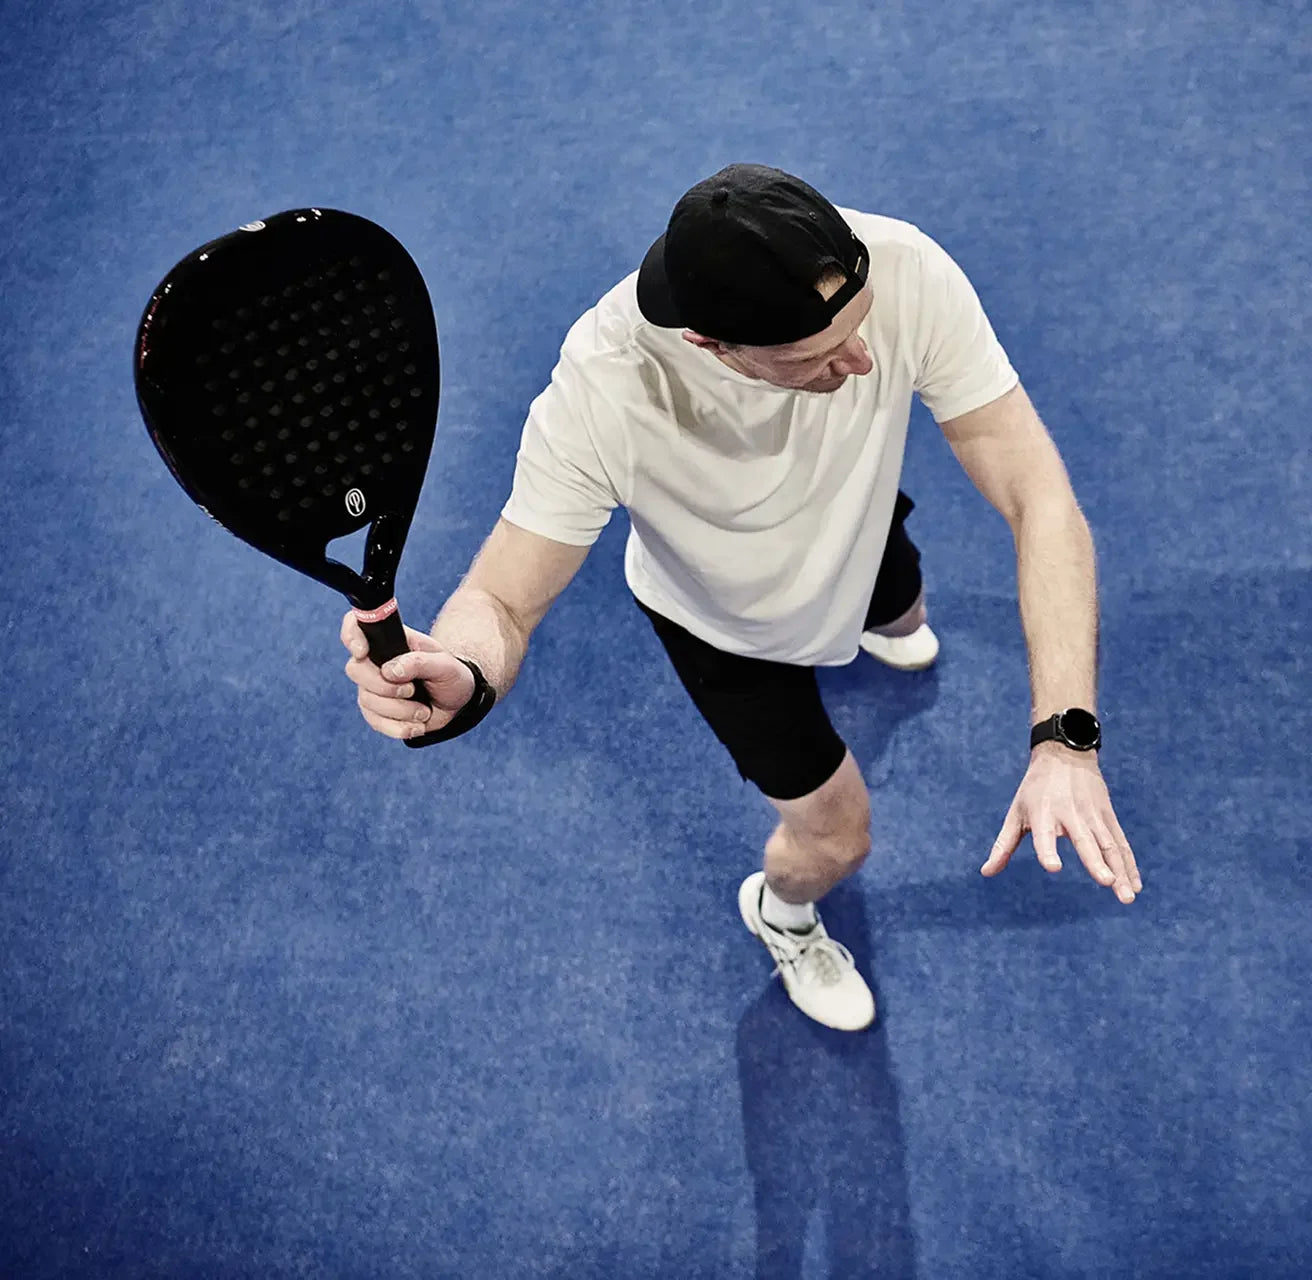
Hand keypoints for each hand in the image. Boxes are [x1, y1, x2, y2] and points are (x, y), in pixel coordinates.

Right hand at [340, 610, 474, 740]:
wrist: (456, 701)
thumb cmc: (450, 675)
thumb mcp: (445, 665)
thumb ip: (420, 663)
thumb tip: (390, 671)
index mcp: (390, 641)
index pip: (357, 626)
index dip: (351, 636)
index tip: (362, 651)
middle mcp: (375, 662)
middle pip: (355, 669)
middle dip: (384, 686)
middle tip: (412, 690)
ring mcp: (372, 688)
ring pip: (367, 700)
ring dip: (400, 710)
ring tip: (424, 711)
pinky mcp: (376, 712)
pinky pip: (375, 722)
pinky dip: (398, 728)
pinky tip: (417, 726)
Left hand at [981, 742, 1141, 903]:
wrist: (1065, 753)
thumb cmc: (1035, 789)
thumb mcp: (1016, 813)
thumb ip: (1003, 845)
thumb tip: (985, 872)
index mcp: (1043, 813)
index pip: (1044, 835)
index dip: (1047, 850)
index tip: (1053, 867)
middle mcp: (1070, 813)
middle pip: (1085, 840)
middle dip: (1096, 862)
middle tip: (1106, 882)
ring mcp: (1093, 815)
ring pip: (1109, 845)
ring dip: (1120, 871)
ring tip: (1127, 897)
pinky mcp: (1108, 816)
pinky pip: (1121, 843)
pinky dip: (1129, 865)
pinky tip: (1135, 886)